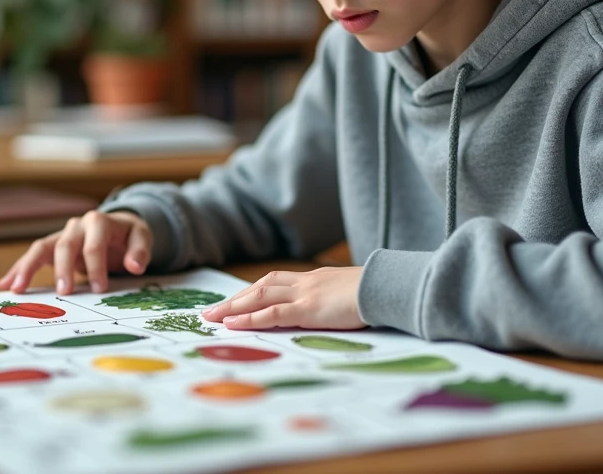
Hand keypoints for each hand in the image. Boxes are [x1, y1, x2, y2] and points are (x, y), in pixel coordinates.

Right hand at [0, 210, 151, 295]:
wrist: (117, 227)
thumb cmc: (128, 235)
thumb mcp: (141, 238)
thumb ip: (140, 251)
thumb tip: (135, 266)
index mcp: (99, 222)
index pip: (95, 244)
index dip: (96, 266)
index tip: (99, 289)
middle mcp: (77, 226)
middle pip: (65, 245)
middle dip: (64, 269)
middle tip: (64, 293)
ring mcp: (62, 236)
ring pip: (41, 248)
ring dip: (28, 267)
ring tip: (16, 288)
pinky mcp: (52, 248)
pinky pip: (33, 256)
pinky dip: (20, 269)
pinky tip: (6, 284)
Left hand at [201, 267, 366, 330]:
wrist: (390, 286)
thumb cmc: (377, 293)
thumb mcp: (351, 294)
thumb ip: (335, 300)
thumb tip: (331, 310)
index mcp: (315, 279)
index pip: (276, 283)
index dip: (253, 292)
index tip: (235, 301)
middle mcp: (305, 282)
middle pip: (261, 287)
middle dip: (235, 299)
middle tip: (211, 311)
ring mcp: (306, 294)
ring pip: (260, 297)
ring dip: (233, 307)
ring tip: (212, 317)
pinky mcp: (309, 309)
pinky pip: (273, 313)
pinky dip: (250, 318)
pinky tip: (233, 323)